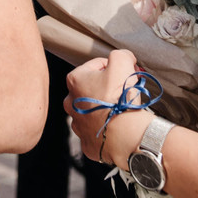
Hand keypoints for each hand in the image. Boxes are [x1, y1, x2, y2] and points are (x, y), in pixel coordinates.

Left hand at [63, 48, 150, 168]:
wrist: (126, 134)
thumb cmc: (120, 97)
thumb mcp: (122, 61)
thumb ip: (120, 54)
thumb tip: (124, 57)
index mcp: (75, 80)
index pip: (96, 66)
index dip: (114, 67)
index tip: (127, 73)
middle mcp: (70, 102)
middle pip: (92, 89)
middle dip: (107, 88)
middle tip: (125, 90)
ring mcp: (78, 125)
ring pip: (92, 111)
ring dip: (105, 108)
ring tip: (122, 109)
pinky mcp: (87, 143)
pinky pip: (97, 132)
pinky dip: (107, 128)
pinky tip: (118, 126)